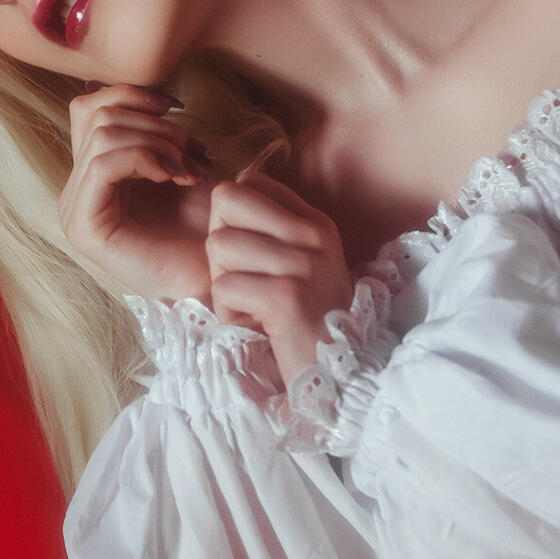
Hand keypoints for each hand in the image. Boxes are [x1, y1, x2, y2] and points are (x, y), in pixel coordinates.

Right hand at [59, 84, 214, 302]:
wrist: (221, 274)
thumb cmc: (206, 224)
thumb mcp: (179, 162)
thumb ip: (153, 130)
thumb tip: (148, 94)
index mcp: (92, 173)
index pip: (88, 108)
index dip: (132, 95)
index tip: (177, 107)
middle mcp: (76, 191)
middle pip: (96, 117)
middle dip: (155, 125)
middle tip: (193, 153)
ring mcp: (75, 211)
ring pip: (101, 137)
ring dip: (157, 143)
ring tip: (188, 171)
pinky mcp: (85, 228)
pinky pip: (102, 165)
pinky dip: (144, 159)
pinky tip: (173, 178)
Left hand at [206, 173, 352, 386]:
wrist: (340, 376)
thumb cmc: (309, 325)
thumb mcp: (301, 267)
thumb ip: (271, 234)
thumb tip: (224, 201)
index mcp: (315, 222)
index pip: (249, 182)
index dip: (232, 218)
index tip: (251, 256)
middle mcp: (313, 234)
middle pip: (226, 201)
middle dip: (220, 243)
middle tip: (244, 280)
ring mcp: (303, 264)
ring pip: (218, 245)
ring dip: (223, 284)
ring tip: (253, 308)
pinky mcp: (287, 297)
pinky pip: (223, 288)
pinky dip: (229, 314)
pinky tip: (256, 326)